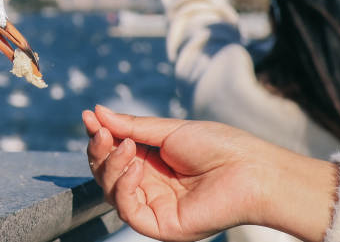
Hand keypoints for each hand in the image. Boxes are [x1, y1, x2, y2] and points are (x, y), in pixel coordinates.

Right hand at [83, 105, 336, 241]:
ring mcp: (154, 206)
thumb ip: (131, 125)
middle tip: (101, 132)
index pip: (114, 153)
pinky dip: (124, 187)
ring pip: (111, 191)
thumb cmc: (218, 146)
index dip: (100, 137)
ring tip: (125, 146)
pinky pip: (127, 211)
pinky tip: (135, 168)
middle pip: (107, 173)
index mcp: (152, 163)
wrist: (251, 170)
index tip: (88, 117)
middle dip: (99, 151)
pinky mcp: (161, 226)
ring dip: (111, 166)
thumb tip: (97, 113)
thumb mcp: (168, 130)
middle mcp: (150, 186)